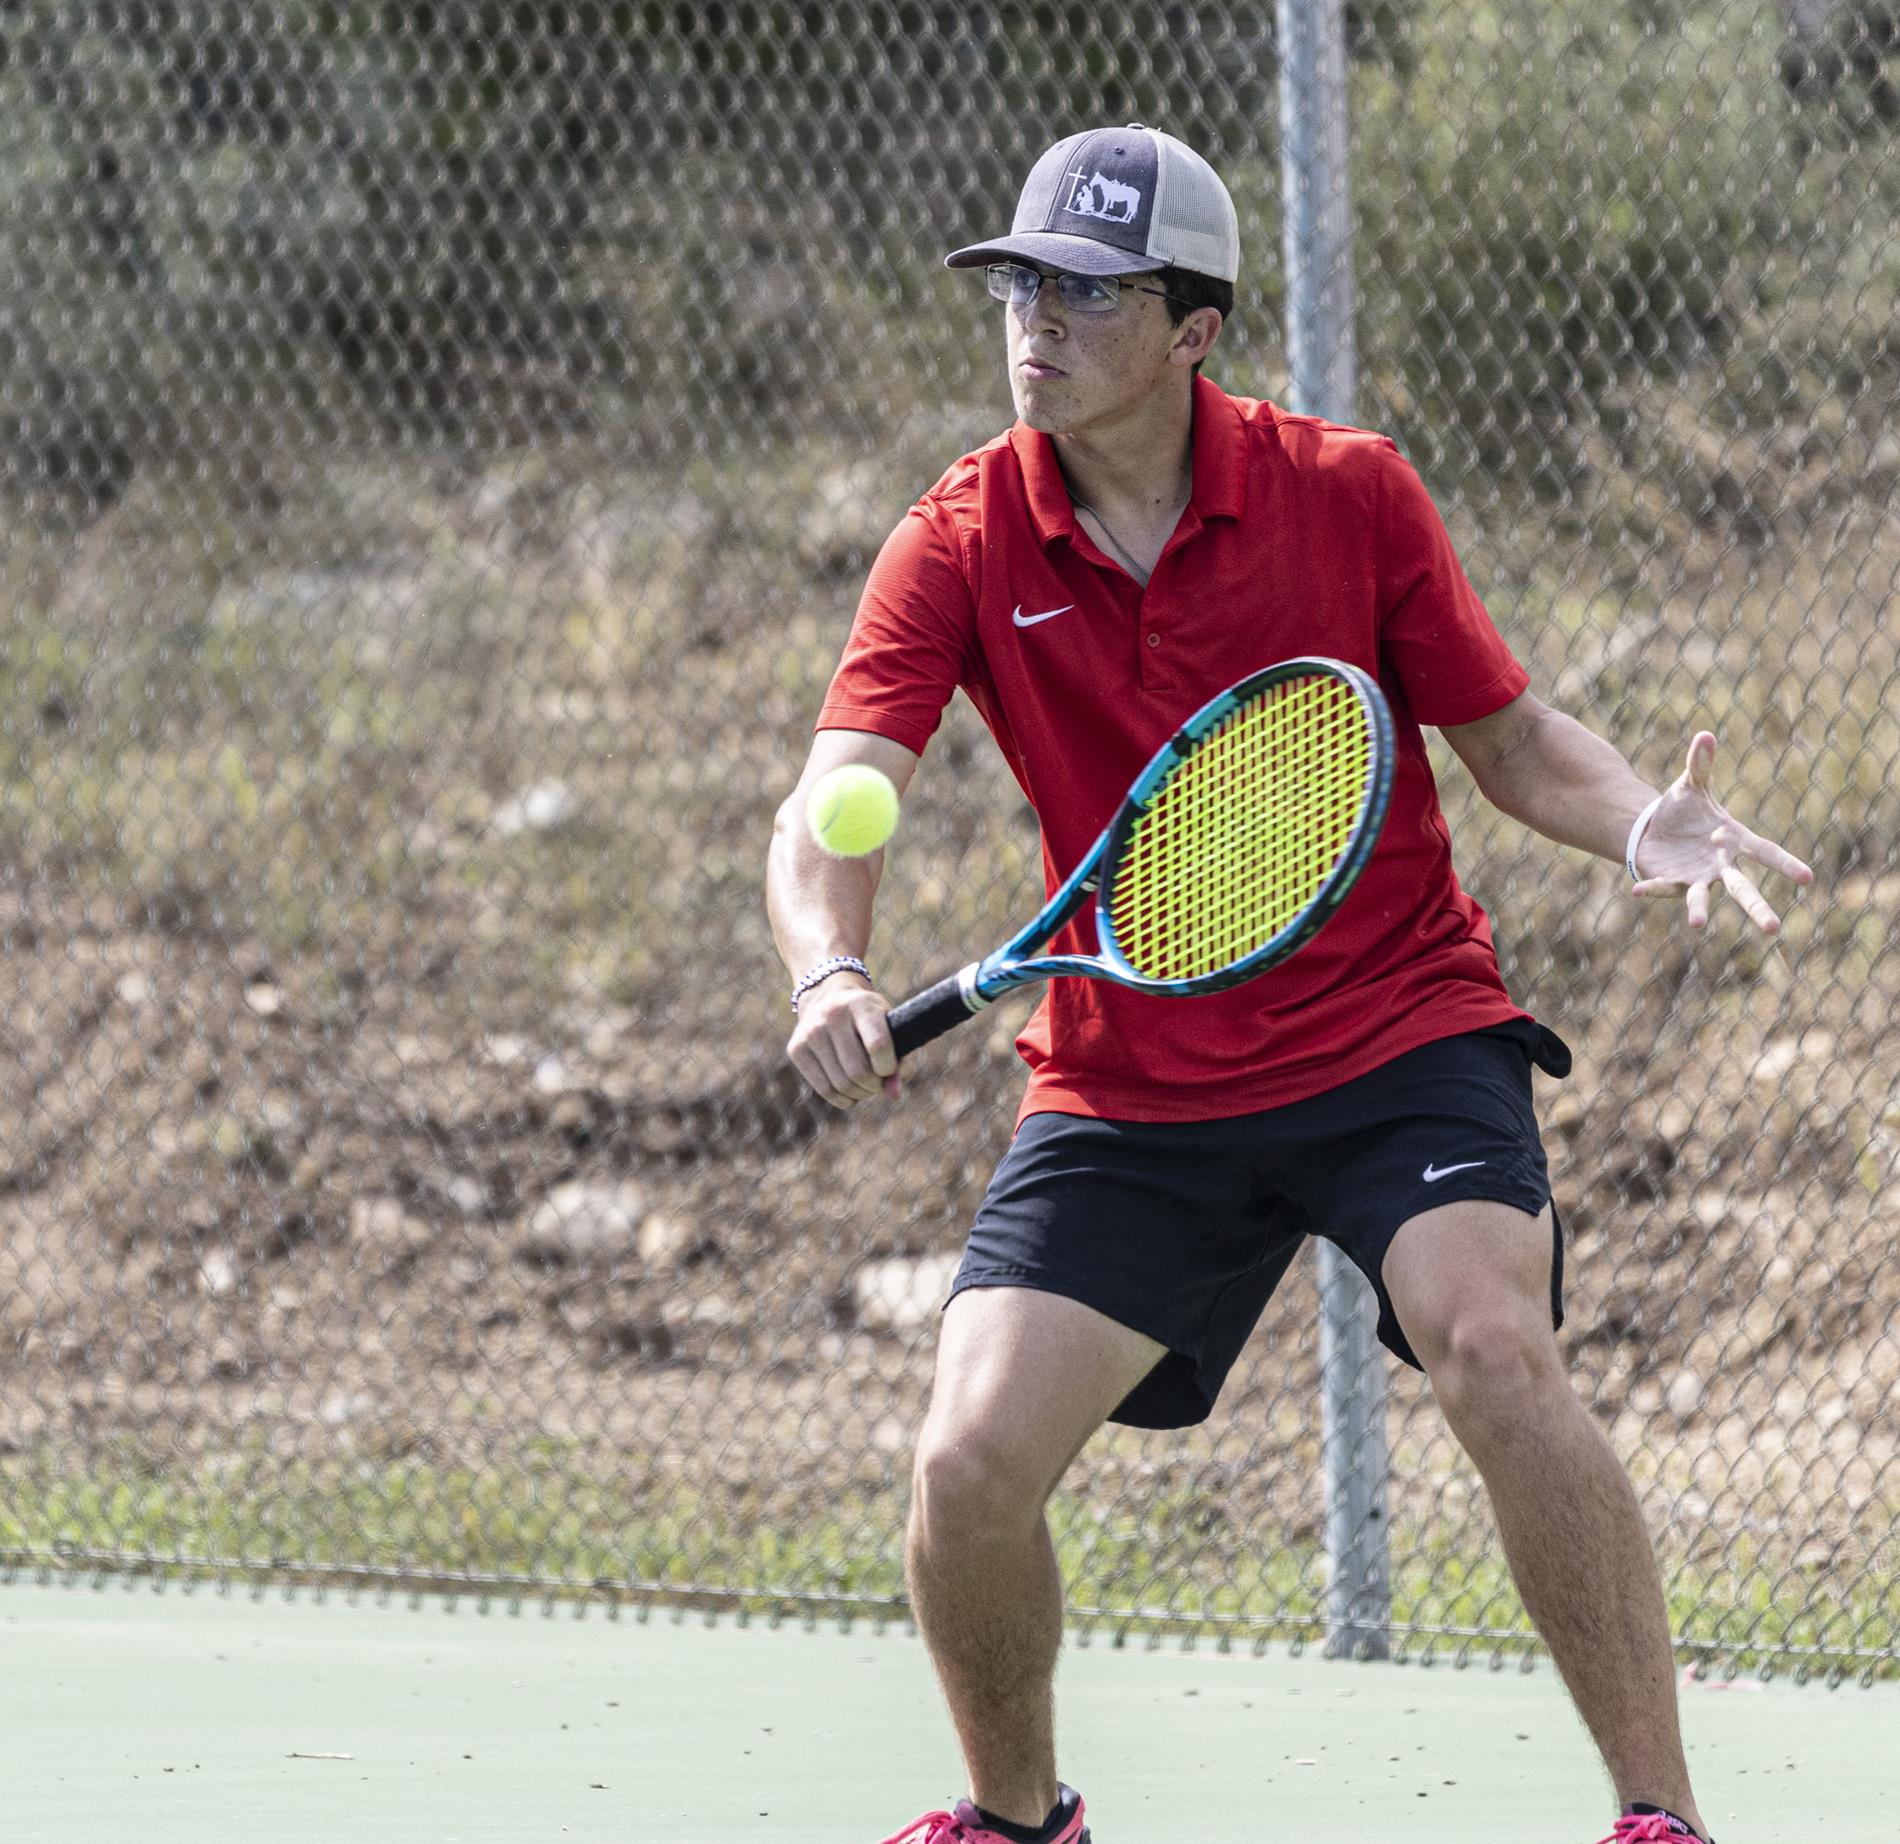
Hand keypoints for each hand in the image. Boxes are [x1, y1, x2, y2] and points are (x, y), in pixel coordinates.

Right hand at [786, 975, 901, 1109]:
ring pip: (841, 1084)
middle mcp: (833, 1014)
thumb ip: (902, 1060)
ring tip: (866, 1086)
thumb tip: (893, 1095)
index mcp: (862, 1004)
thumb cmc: (869, 1018)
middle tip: (878, 1082)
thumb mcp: (891, 1027)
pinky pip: (824, 1089)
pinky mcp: (796, 1048)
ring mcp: (811, 1031)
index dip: (889, 1067)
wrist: (827, 996)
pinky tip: (850, 1093)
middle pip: (858, 1071)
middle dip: (874, 1085)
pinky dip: (842, 1099)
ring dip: (860, 1093)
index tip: (890, 1070)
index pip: (878, 1045)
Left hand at [1632, 732, 1814, 931]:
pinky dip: (1651, 888)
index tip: (1807, 878)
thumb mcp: (1692, 785)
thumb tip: (1705, 735)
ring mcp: (1696, 876)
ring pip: (1702, 898)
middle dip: (1756, 907)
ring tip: (1697, 924)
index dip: (1785, 864)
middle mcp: (1720, 864)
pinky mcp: (1670, 881)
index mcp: (1734, 840)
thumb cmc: (1683, 810)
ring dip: (1699, 910)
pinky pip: (1662, 887)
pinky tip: (1636, 891)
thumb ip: (1700, 765)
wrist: (1654, 828)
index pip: (1765, 852)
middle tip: (1773, 930)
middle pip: (1742, 888)